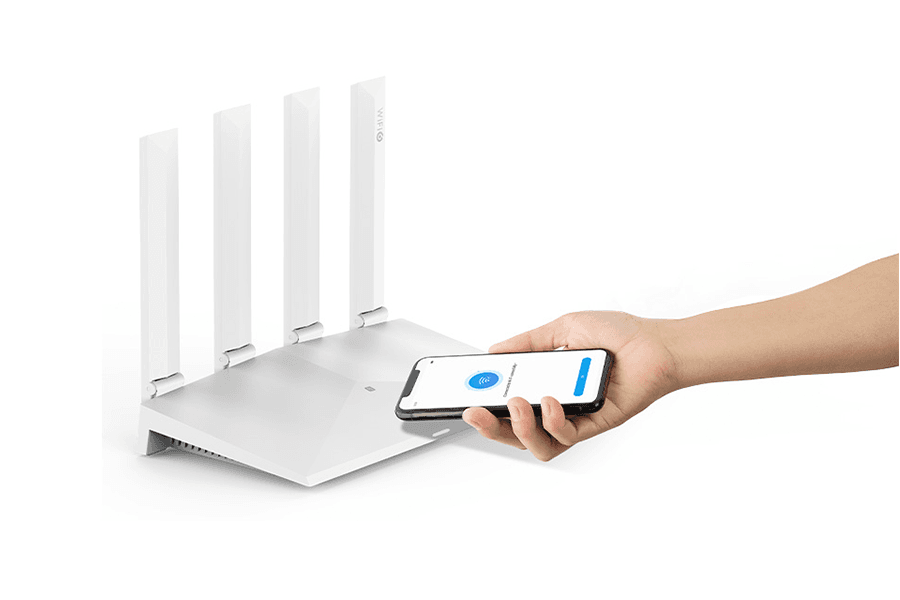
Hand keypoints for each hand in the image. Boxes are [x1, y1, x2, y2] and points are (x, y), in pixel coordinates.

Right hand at [462, 311, 679, 460]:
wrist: (657, 343)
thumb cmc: (617, 335)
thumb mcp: (563, 328)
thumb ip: (528, 342)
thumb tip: (494, 350)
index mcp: (546, 386)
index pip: (508, 407)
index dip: (484, 410)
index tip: (463, 400)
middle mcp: (558, 408)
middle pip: (515, 433)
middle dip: (489, 428)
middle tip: (475, 413)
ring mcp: (576, 419)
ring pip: (538, 445)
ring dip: (519, 429)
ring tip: (516, 405)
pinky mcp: (596, 424)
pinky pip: (567, 437)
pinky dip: (553, 422)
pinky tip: (551, 401)